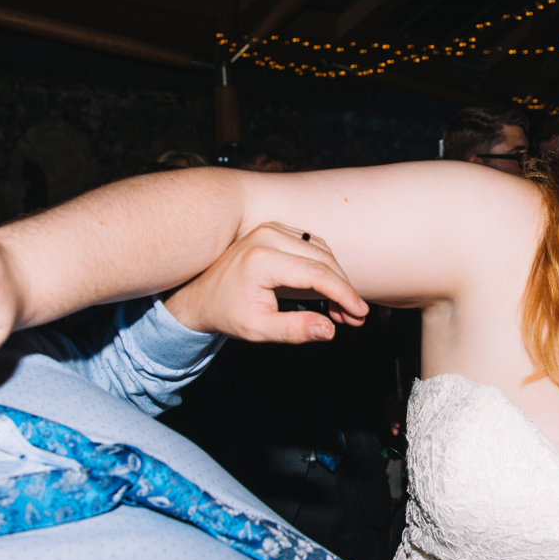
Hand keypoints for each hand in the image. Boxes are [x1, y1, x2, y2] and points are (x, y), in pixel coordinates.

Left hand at [162, 223, 368, 341]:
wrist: (198, 294)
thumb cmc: (225, 312)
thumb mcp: (257, 329)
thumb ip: (294, 330)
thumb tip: (330, 330)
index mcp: (262, 259)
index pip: (317, 274)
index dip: (344, 294)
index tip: (360, 313)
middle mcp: (267, 236)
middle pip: (324, 259)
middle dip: (344, 289)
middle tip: (355, 316)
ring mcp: (271, 229)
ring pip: (321, 250)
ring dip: (337, 277)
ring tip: (343, 308)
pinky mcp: (274, 229)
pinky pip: (310, 244)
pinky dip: (325, 266)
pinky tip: (329, 290)